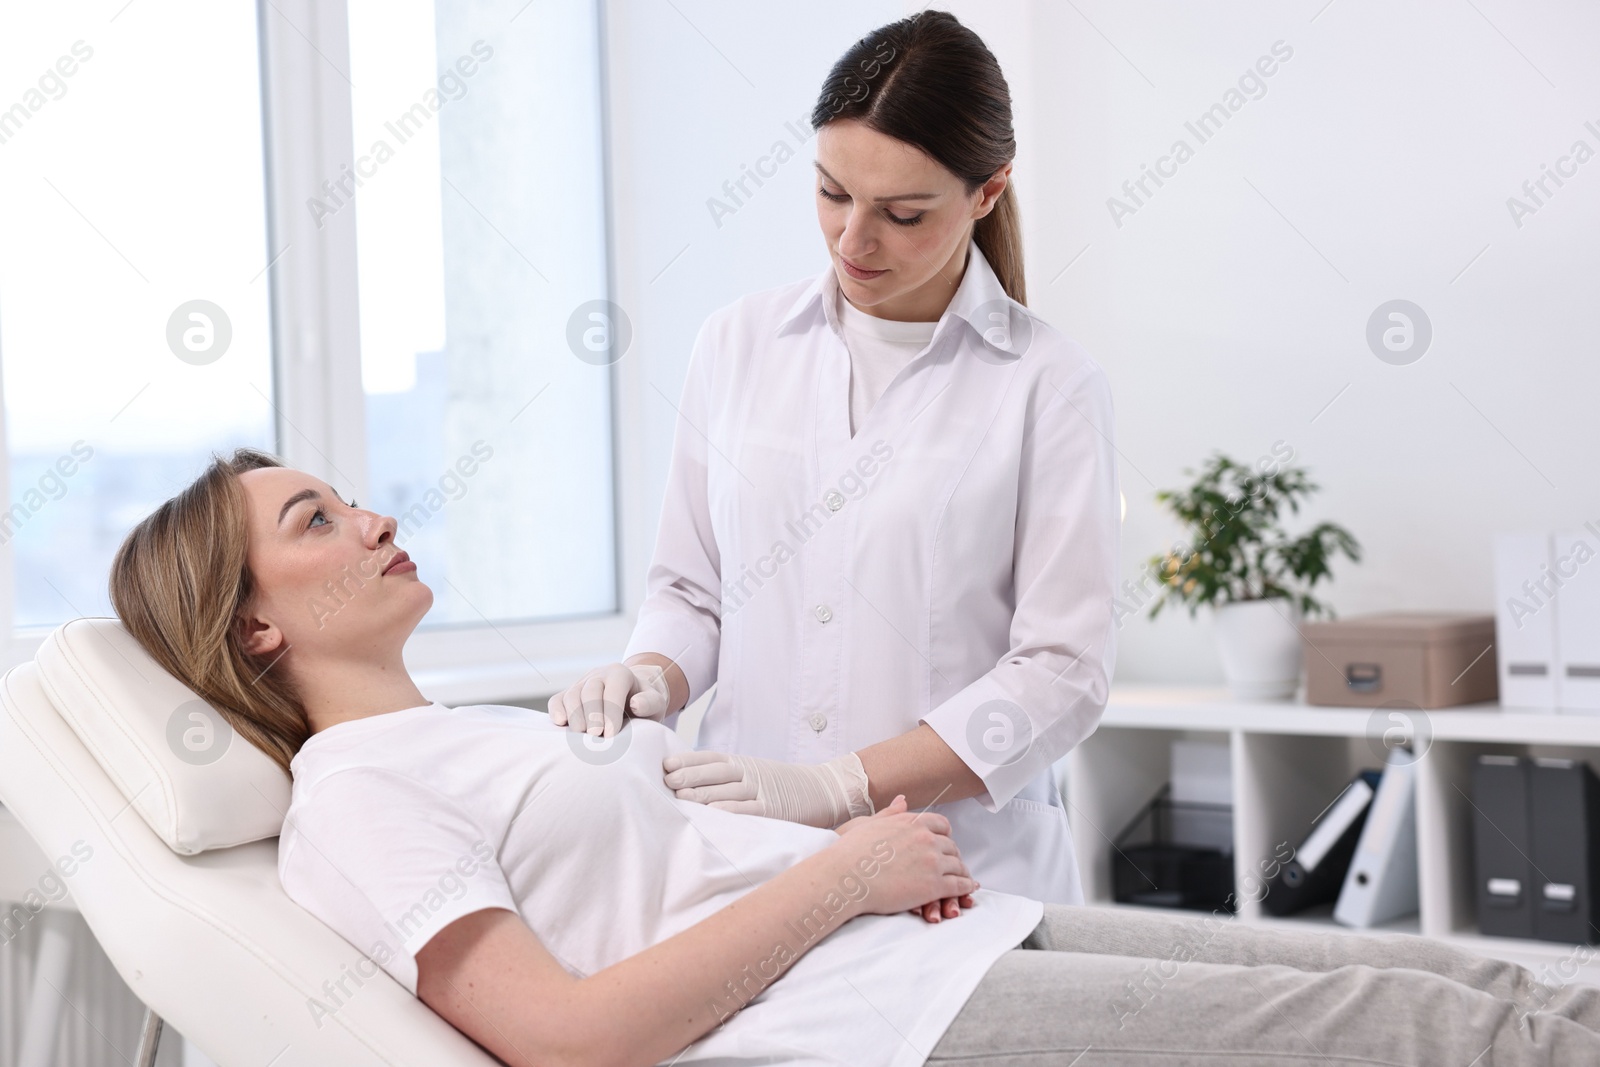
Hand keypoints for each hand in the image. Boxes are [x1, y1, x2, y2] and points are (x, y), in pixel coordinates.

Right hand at [549, 662, 671, 737]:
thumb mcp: (655, 702)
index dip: (611, 711)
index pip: (613, 689)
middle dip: (591, 714)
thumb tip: (636, 705)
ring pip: (571, 695)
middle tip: (595, 735)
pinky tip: (560, 723)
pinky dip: (556, 711)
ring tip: (580, 735)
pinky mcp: (568, 695)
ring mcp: (581, 684)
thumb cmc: (644, 704)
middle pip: (589, 690)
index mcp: (620, 674)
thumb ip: (650, 703)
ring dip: (574, 715)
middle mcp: (598, 675)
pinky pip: (557, 700)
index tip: (611, 734)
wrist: (632, 698)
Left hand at [663, 750, 872, 827]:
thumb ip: (727, 778)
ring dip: (704, 794)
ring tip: (681, 798)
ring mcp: (763, 791)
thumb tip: (688, 785)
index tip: (666, 764)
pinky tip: (715, 815)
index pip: (711, 757)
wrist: (825, 789)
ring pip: (729, 791)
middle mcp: (750, 774)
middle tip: (667, 781)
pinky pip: (751, 810)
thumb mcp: (754, 773)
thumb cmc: (782, 785)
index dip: (688, 760)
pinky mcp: (775, 810)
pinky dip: (733, 812)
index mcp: (743, 764)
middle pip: (716, 772)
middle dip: (690, 775)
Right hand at [828, 796, 978, 918]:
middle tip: (953, 864)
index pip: (940, 824)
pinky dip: (966, 887)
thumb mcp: (870, 824)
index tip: (944, 842)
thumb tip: (903, 799)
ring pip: (957, 865)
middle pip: (950, 845)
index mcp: (911, 822)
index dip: (944, 835)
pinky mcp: (933, 885)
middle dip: (953, 855)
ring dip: (962, 872)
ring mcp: (932, 861)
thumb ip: (891, 813)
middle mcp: (925, 838)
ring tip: (963, 879)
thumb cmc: (850, 852)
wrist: (845, 877)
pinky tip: (968, 889)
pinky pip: (958, 885)